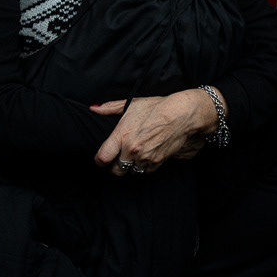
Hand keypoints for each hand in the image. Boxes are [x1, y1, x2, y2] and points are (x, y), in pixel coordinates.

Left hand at [92, 90, 217, 174]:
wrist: (181, 115)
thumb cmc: (157, 108)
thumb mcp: (133, 104)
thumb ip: (111, 108)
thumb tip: (95, 108)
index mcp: (122, 135)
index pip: (102, 157)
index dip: (99, 160)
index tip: (101, 159)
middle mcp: (132, 149)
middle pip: (115, 170)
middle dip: (113, 167)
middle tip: (115, 161)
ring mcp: (145, 158)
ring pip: (130, 172)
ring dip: (129, 167)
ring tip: (132, 157)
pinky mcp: (156, 163)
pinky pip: (144, 172)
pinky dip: (142, 167)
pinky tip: (144, 157)